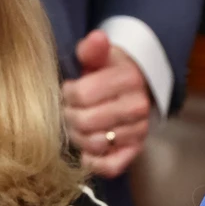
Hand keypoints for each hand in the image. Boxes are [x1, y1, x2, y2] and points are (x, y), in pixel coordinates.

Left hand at [64, 30, 150, 177]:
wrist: (134, 89)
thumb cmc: (108, 72)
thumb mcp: (99, 56)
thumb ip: (92, 49)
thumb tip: (97, 38)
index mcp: (128, 80)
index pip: (81, 95)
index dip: (66, 95)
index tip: (67, 91)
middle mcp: (137, 107)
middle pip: (85, 122)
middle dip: (68, 117)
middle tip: (66, 111)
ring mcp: (138, 132)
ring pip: (94, 144)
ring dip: (77, 138)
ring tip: (75, 127)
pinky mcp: (134, 152)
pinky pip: (111, 167)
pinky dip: (94, 162)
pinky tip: (86, 152)